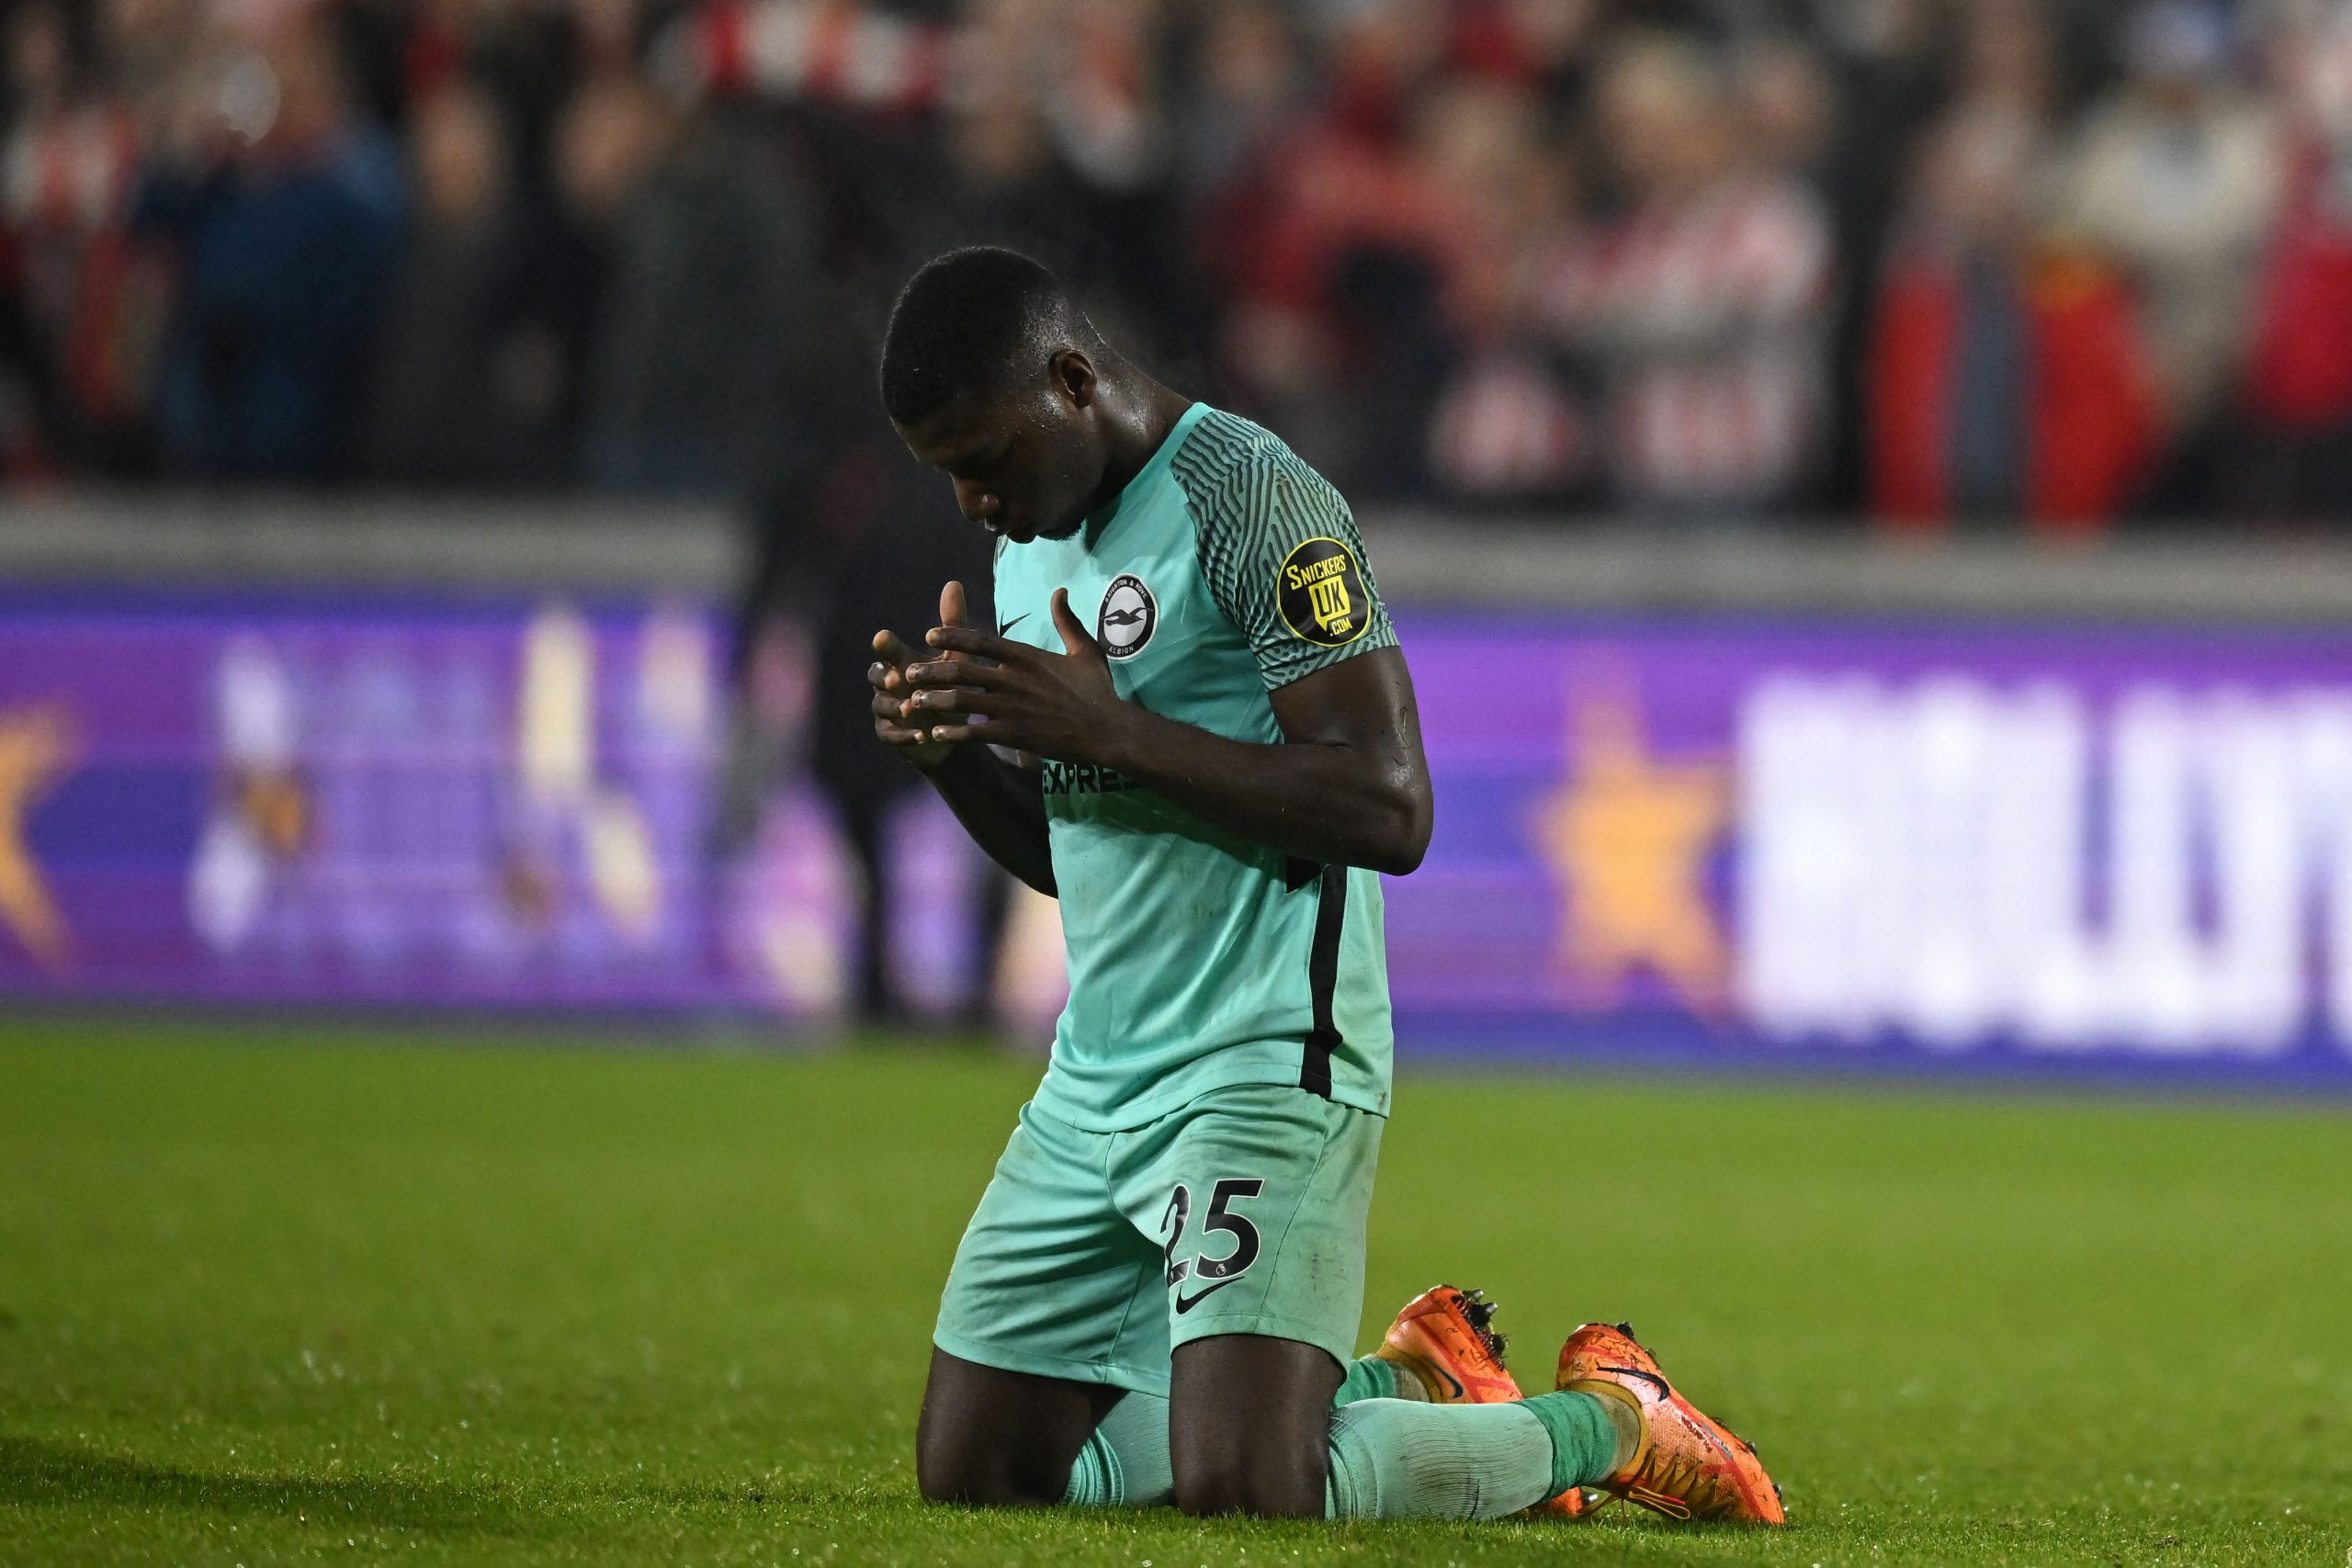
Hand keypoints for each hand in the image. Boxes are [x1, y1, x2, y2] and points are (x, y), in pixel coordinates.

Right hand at [868, 580, 971, 768]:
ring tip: (913, 708)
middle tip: (899, 678)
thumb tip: (954, 583)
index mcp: (901, 662)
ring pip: (881, 705)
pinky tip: (921, 736)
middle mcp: (888, 684)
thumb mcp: (956, 656)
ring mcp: (886, 709)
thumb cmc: (950, 686)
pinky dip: (904, 735)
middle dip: (885, 676)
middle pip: (876, 676)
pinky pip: (890, 734)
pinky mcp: (890, 734)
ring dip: (896, 706)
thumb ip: (952, 623)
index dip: (884, 645)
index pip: (888, 650)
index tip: (883, 637)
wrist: (949, 730)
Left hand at [901, 588, 1131, 763]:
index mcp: (1026, 656)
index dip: (952, 635)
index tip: (930, 634)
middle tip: (908, 672)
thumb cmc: (1097, 691)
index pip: (981, 640)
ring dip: (934, 701)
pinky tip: (936, 733)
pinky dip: (953, 732)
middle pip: (962, 669)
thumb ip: (1067, 620)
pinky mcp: (1014, 734)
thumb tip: (1060, 591)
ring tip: (914, 702)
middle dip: (931, 670)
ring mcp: (1012, 708)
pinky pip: (975, 732)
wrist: (1107, 730)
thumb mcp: (1085, 650)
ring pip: (962, 700)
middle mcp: (1014, 678)